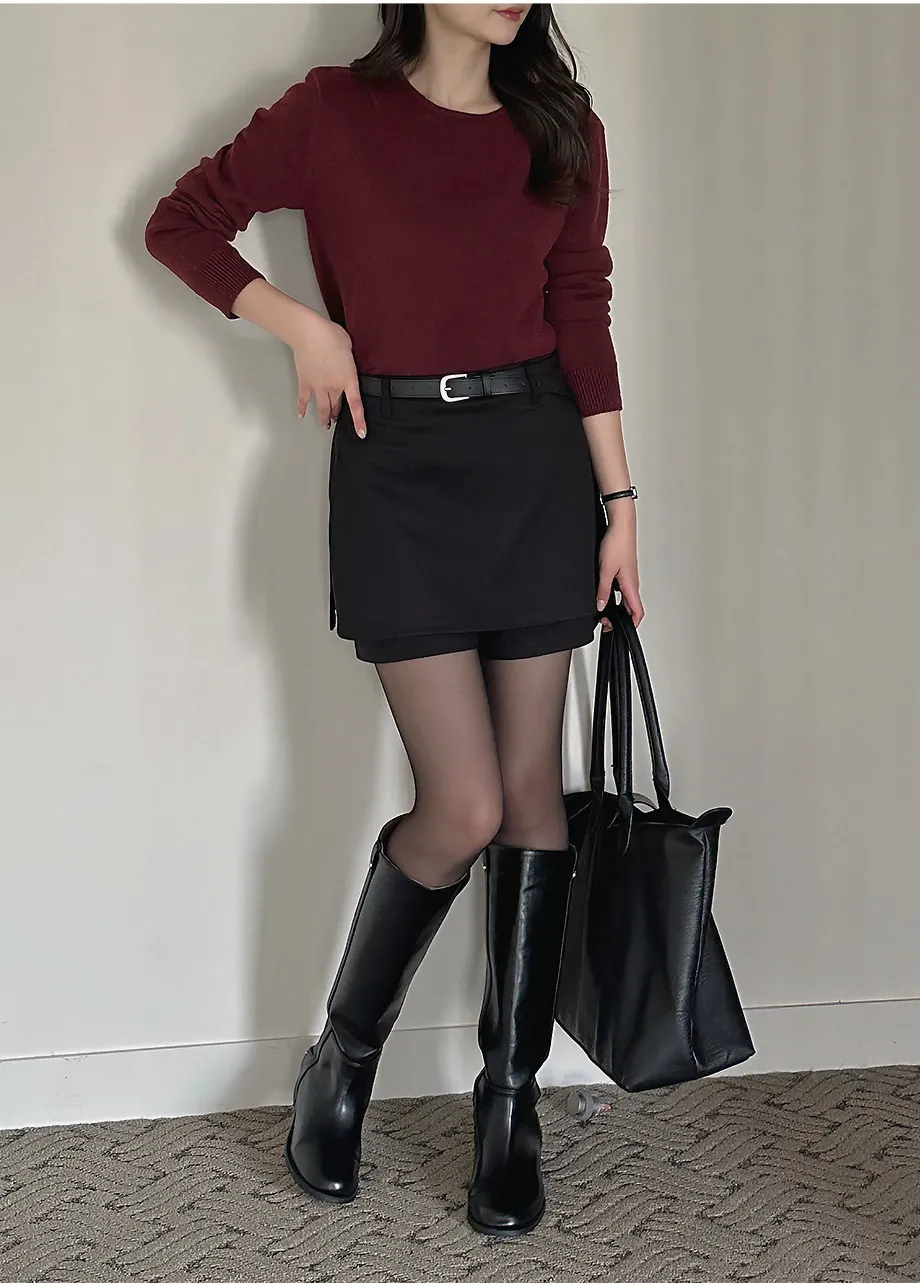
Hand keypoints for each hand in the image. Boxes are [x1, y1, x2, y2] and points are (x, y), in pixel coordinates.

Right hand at [291, 315, 366, 437]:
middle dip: (337, 414)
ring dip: (323, 418)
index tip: (361, 433)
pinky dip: (301, 408)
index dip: (359, 421)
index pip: (356, 405)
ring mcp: (317, 386)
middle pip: (336, 406)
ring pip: (321, 407)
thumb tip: (344, 359)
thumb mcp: (349, 346)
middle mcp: (333, 386)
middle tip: (337, 420)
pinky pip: (303, 399)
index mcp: (348, 379)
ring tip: (325, 425)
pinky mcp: (305, 382)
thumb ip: (348, 358)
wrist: (309, 334)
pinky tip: (301, 414)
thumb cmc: (330, 336)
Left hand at [596, 521, 643, 630]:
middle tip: (606, 622)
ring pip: (626, 598)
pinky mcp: (624, 570)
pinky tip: (605, 592)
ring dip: (618, 607)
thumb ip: (603, 590)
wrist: (620, 525)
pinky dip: (616, 596)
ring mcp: (629, 577)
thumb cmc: (617, 543)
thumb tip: (601, 606)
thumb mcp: (605, 570)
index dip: (632, 625)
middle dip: (621, 618)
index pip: (637, 612)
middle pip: (631, 608)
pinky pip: (622, 588)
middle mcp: (632, 583)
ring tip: (604, 610)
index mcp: (631, 586)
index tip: (620, 631)